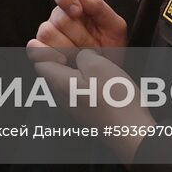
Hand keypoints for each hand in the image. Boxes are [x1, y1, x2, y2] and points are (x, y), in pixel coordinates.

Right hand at [29, 0, 129, 54]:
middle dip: (78, 34)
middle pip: (58, 16)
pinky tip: (65, 61)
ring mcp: (48, 33)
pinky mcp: (41, 51)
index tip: (77, 11)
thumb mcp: (114, 25)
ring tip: (82, 54)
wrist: (107, 72)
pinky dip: (50, 55)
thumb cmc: (110, 47)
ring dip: (69, 47)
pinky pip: (36, 48)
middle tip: (92, 45)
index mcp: (74, 4)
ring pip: (48, 32)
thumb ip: (97, 6)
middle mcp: (58, 16)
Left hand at [31, 49, 155, 166]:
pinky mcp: (89, 113)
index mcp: (60, 84)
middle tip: (72, 44)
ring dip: (74, 68)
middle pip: (52, 71)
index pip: (39, 62)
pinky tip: (101, 77)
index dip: (43, 47)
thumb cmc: (115, 100)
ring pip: (67, 81)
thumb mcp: (98, 65)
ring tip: (90, 58)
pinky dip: (86, 80)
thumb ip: (83, 55)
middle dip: (58, 56)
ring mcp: (75, 107)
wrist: (133, 134)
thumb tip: (82, 56)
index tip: (52, 38)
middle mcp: (63, 98)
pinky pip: (80, 91)